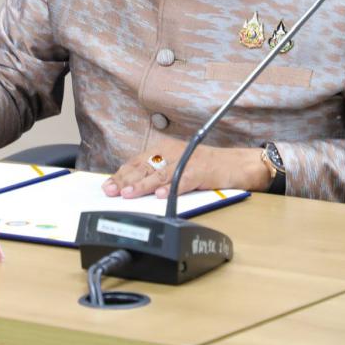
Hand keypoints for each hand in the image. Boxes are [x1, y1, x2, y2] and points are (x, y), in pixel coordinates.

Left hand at [102, 139, 271, 198]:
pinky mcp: (201, 171)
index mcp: (165, 149)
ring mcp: (187, 161)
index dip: (121, 174)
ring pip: (160, 174)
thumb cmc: (206, 167)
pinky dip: (171, 188)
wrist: (237, 164)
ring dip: (142, 185)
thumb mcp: (178, 165)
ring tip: (128, 194)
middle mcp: (174, 152)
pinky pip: (183, 181)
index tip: (107, 186)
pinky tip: (160, 195)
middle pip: (144, 167)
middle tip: (111, 191)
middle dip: (126, 180)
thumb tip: (132, 187)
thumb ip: (158, 173)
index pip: (138, 162)